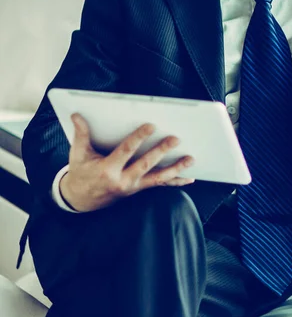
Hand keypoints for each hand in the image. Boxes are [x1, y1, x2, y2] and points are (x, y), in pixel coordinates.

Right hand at [60, 113, 194, 211]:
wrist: (80, 200)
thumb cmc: (81, 173)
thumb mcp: (78, 155)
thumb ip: (81, 134)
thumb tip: (77, 115)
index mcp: (107, 170)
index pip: (126, 151)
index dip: (139, 138)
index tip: (151, 126)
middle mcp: (122, 180)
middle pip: (146, 164)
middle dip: (161, 151)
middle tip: (175, 139)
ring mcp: (132, 187)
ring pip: (157, 178)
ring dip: (175, 169)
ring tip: (190, 159)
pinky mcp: (139, 189)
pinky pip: (159, 186)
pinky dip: (175, 182)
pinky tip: (189, 177)